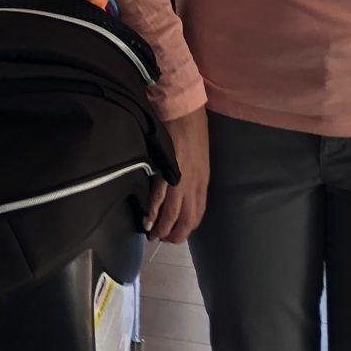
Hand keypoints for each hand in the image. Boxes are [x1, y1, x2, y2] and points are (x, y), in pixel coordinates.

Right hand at [147, 107, 209, 245]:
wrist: (184, 109)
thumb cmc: (192, 130)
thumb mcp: (200, 159)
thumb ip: (194, 178)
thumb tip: (185, 194)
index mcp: (203, 181)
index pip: (197, 214)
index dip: (186, 229)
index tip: (176, 235)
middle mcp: (194, 184)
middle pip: (186, 219)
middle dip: (174, 234)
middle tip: (163, 240)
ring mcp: (180, 179)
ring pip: (172, 214)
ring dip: (162, 229)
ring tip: (153, 236)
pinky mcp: (166, 171)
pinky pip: (159, 198)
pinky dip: (153, 213)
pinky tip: (147, 221)